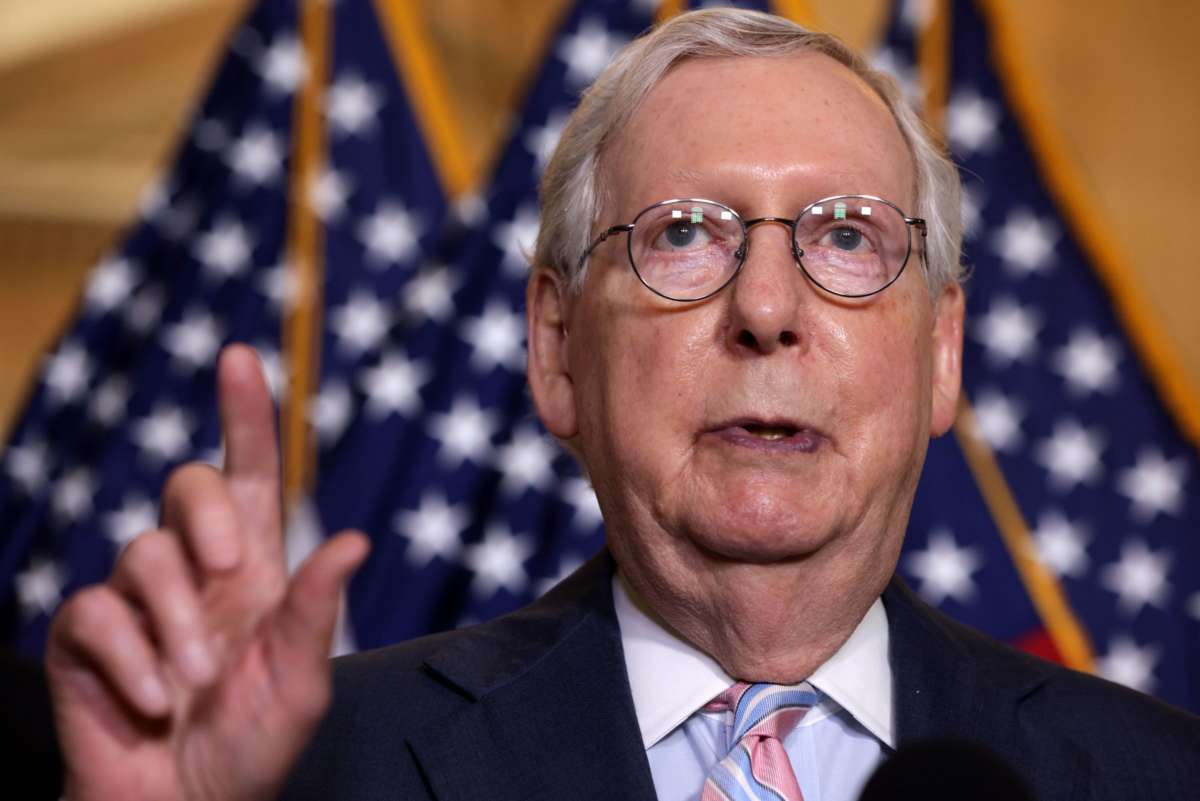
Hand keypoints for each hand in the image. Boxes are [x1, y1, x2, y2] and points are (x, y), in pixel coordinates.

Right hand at [46, 344, 369, 800]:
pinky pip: (94, 614)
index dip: (245, 415)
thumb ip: (316, 612)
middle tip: (231, 570)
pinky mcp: (83, 637)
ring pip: (142, 554)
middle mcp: (193, 570)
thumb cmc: (250, 745)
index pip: (248, 474)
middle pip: (187, 486)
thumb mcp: (298, 682)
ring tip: (197, 682)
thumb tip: (356, 540)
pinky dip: (131, 660)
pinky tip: (154, 701)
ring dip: (177, 622)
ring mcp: (134, 600)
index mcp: (252, 570)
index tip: (241, 356)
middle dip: (206, 515)